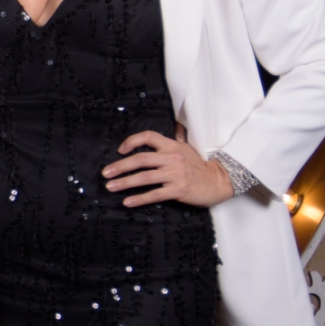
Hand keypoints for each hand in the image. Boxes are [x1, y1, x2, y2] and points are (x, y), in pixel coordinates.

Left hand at [102, 130, 233, 207]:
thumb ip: (177, 138)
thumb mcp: (187, 148)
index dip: (132, 141)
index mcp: (172, 146)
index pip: (148, 136)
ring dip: (125, 182)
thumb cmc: (200, 166)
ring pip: (144, 177)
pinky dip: (139, 198)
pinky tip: (127, 202)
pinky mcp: (179, 190)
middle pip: (140, 159)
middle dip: (120, 166)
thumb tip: (175, 124)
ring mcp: (175, 174)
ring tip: (111, 187)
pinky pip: (155, 194)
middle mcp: (172, 158)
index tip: (120, 150)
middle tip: (106, 173)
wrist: (219, 181)